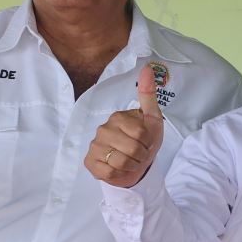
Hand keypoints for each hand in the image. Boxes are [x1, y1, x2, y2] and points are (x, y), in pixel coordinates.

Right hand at [85, 67, 164, 186]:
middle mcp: (103, 129)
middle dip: (141, 156)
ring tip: (130, 161)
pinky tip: (118, 168)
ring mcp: (94, 146)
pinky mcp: (89, 162)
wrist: (136, 166)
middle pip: (132, 148)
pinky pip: (108, 172)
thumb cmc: (145, 142)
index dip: (149, 143)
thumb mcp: (152, 119)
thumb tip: (147, 67)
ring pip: (120, 162)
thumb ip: (148, 95)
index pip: (142, 134)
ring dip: (132, 166)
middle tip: (139, 154)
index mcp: (118, 117)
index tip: (146, 142)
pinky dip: (119, 174)